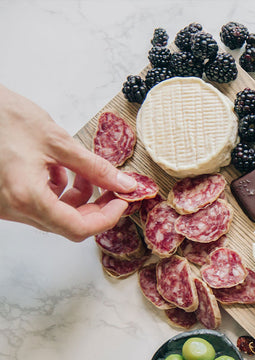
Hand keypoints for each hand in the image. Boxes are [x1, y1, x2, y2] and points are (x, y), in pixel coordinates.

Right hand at [0, 85, 136, 241]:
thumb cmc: (4, 117)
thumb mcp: (57, 141)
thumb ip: (95, 168)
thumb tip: (123, 184)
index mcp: (26, 198)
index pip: (77, 228)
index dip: (106, 218)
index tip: (122, 202)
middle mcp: (12, 209)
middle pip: (66, 224)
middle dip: (94, 208)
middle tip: (113, 189)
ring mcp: (5, 206)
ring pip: (53, 215)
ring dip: (77, 198)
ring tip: (85, 172)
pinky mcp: (3, 197)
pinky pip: (37, 204)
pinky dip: (56, 192)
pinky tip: (60, 170)